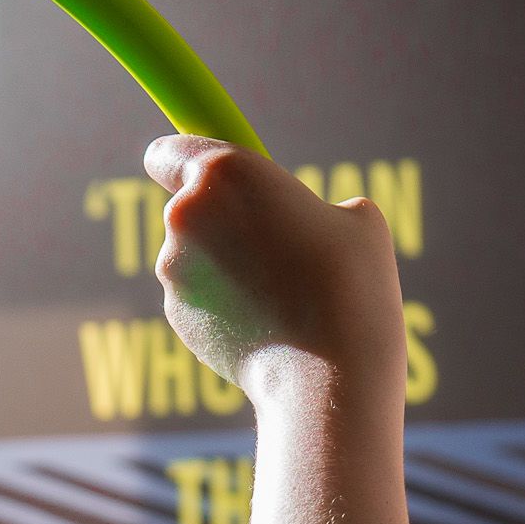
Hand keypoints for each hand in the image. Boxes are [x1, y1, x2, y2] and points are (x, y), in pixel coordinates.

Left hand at [145, 134, 406, 407]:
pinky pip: (199, 297)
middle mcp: (185, 216)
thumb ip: (312, 206)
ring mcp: (174, 270)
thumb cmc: (350, 283)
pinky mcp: (176, 315)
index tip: (195, 173)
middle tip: (278, 248)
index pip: (168, 153)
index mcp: (224, 173)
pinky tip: (266, 323)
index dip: (181, 162)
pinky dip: (223, 305)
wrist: (328, 370)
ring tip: (282, 293)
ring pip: (196, 256)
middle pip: (192, 208)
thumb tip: (310, 223)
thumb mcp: (357, 220)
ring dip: (225, 267)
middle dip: (224, 223)